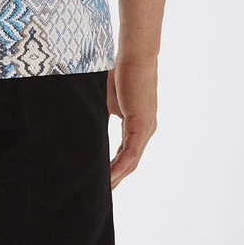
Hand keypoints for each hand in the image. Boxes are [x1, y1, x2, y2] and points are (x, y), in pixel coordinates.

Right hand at [106, 55, 157, 189]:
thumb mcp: (112, 97)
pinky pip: (129, 153)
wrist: (135, 54)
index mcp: (139, 123)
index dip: (116, 165)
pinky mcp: (141, 125)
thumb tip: (97, 120)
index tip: (103, 175)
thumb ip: (109, 112)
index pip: (127, 151)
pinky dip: (118, 167)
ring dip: (117, 176)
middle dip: (117, 177)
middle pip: (131, 161)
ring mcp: (145, 128)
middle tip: (102, 190)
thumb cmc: (123, 69)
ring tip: (104, 189)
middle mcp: (146, 129)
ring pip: (131, 161)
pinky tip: (108, 176)